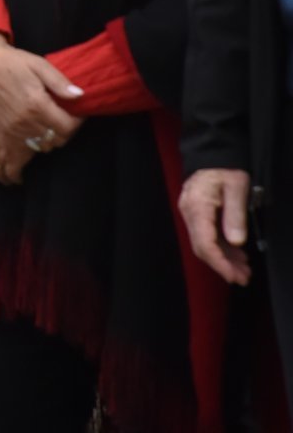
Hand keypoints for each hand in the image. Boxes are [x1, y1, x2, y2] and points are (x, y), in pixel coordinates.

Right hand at [0, 35, 82, 149]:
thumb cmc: (14, 63)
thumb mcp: (39, 65)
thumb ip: (59, 82)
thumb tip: (80, 96)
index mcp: (37, 105)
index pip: (68, 127)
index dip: (78, 121)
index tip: (78, 112)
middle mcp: (26, 122)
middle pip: (58, 139)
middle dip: (67, 130)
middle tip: (66, 117)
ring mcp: (14, 130)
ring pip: (44, 146)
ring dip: (53, 137)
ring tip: (52, 122)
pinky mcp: (5, 132)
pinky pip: (27, 147)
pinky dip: (37, 142)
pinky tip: (38, 130)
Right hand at [180, 168, 252, 284]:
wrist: (214, 155)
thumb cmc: (225, 168)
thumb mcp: (237, 188)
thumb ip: (235, 215)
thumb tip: (236, 242)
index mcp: (197, 206)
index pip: (204, 243)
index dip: (219, 263)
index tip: (234, 276)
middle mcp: (189, 213)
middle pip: (202, 247)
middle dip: (223, 266)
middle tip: (243, 277)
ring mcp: (191, 214)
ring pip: (204, 244)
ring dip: (224, 259)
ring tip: (244, 269)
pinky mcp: (196, 215)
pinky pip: (206, 236)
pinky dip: (221, 248)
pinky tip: (236, 254)